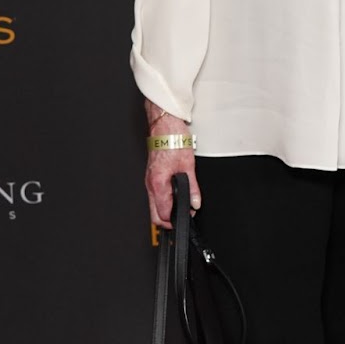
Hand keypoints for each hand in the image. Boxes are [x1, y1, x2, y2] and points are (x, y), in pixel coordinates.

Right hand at [143, 104, 200, 228]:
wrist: (164, 124)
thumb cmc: (172, 138)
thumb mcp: (188, 164)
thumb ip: (192, 187)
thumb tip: (195, 202)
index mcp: (158, 182)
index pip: (162, 214)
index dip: (175, 220)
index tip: (186, 216)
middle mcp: (150, 183)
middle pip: (154, 214)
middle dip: (169, 219)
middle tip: (183, 215)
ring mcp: (150, 179)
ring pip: (154, 204)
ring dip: (167, 207)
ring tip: (182, 202)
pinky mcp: (152, 174)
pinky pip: (156, 193)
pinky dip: (165, 197)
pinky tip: (176, 192)